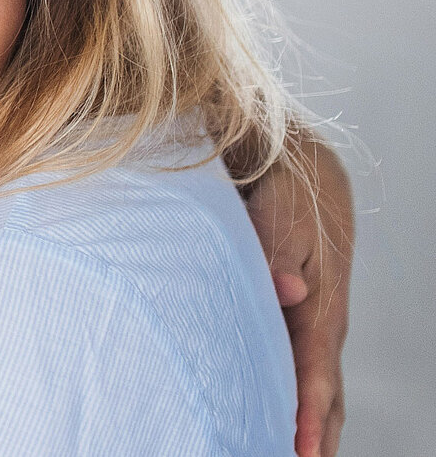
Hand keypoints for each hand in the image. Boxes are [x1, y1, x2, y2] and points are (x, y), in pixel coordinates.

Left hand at [245, 135, 352, 456]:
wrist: (297, 172)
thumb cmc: (285, 194)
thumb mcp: (280, 214)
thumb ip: (279, 252)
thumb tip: (287, 291)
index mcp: (321, 305)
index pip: (316, 372)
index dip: (309, 414)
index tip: (302, 452)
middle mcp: (321, 323)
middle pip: (323, 393)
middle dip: (317, 436)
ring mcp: (311, 325)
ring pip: (315, 387)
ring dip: (312, 426)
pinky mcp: (296, 320)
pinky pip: (300, 370)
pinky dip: (297, 400)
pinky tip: (280, 422)